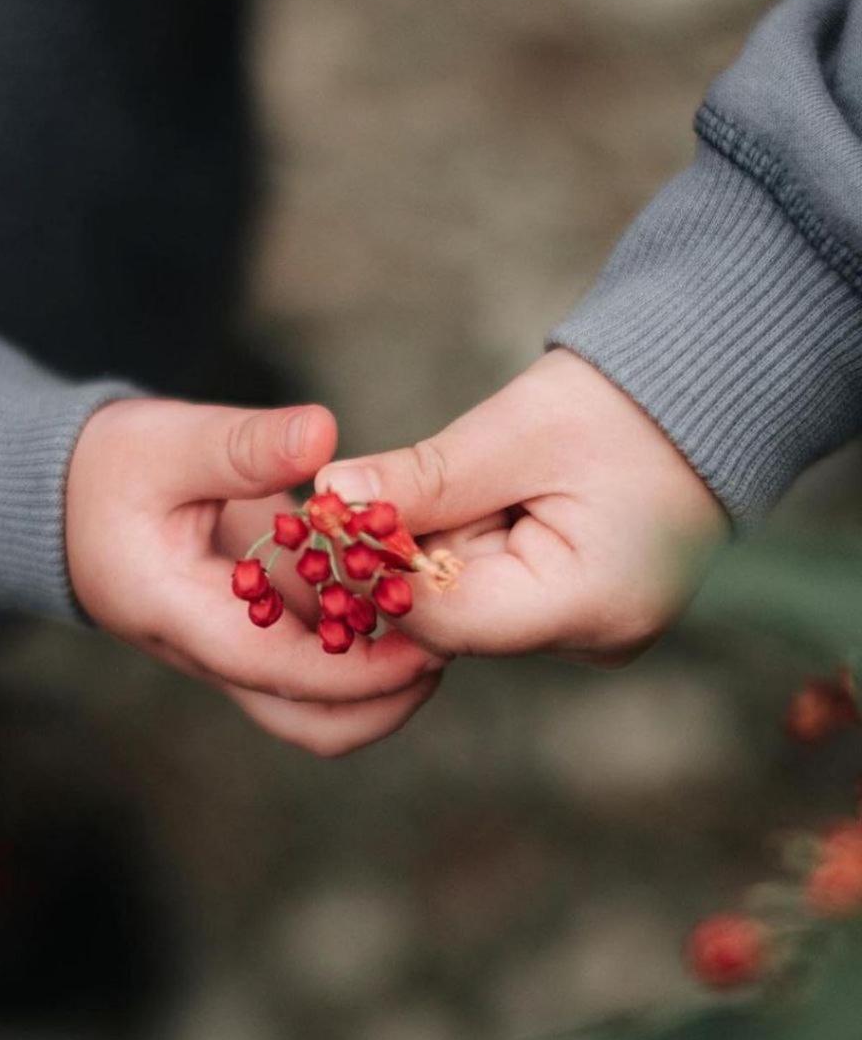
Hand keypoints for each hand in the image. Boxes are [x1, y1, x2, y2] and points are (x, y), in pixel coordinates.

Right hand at [66, 398, 443, 753]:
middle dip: (383, 701)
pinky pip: (318, 658)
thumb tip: (323, 434)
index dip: (358, 671)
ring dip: (379, 677)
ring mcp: (236, 648)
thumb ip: (241, 444)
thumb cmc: (107, 468)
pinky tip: (402, 592)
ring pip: (317, 701)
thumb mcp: (163, 443)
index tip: (430, 649)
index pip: (279, 670)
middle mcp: (212, 652)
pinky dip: (363, 639)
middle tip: (446, 647)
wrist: (68, 499)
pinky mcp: (255, 630)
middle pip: (307, 722)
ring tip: (436, 619)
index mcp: (181, 617)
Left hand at [317, 349, 727, 664]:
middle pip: (453, 618)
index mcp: (587, 604)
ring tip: (482, 481)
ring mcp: (593, 634)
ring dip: (447, 546)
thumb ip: (424, 477)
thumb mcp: (517, 430)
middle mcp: (594, 640)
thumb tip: (331, 495)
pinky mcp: (584, 614)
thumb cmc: (626, 404)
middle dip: (414, 552)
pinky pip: (502, 594)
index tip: (342, 516)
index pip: (442, 619)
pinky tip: (497, 500)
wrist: (707, 398)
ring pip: (471, 607)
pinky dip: (479, 549)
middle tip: (405, 485)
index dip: (379, 570)